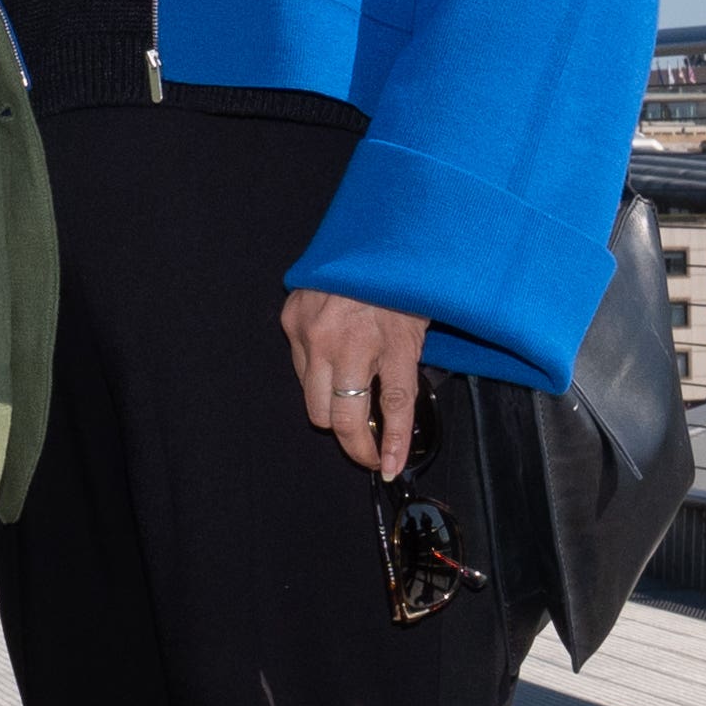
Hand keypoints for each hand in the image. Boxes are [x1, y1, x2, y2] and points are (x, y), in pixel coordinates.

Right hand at [282, 288, 429, 476]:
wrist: (371, 238)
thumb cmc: (400, 286)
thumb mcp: (414, 338)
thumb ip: (402, 388)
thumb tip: (393, 442)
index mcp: (384, 342)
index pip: (388, 411)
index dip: (385, 447)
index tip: (385, 466)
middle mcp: (342, 340)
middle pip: (335, 419)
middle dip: (350, 437)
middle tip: (365, 440)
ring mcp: (310, 330)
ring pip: (313, 400)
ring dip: (332, 406)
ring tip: (351, 389)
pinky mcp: (291, 320)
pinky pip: (300, 369)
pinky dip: (317, 373)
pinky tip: (335, 354)